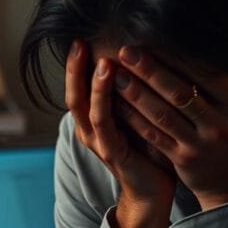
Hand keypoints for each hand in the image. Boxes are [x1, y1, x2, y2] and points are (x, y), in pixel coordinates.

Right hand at [65, 40, 176, 227]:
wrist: (154, 189)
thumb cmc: (150, 149)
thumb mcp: (138, 114)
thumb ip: (133, 90)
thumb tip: (144, 54)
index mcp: (94, 119)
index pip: (78, 86)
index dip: (75, 64)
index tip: (80, 38)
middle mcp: (90, 129)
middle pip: (74, 94)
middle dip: (74, 69)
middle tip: (78, 43)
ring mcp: (98, 141)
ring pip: (87, 108)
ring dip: (94, 85)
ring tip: (102, 62)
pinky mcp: (111, 152)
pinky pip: (105, 125)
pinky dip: (106, 104)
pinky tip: (114, 90)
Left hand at [113, 47, 227, 210]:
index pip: (208, 76)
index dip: (181, 58)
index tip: (159, 40)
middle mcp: (218, 125)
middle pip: (179, 93)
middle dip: (150, 70)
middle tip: (127, 51)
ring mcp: (197, 144)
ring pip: (162, 114)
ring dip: (136, 93)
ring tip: (115, 73)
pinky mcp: (180, 159)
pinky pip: (153, 136)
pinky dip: (134, 119)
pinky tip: (117, 104)